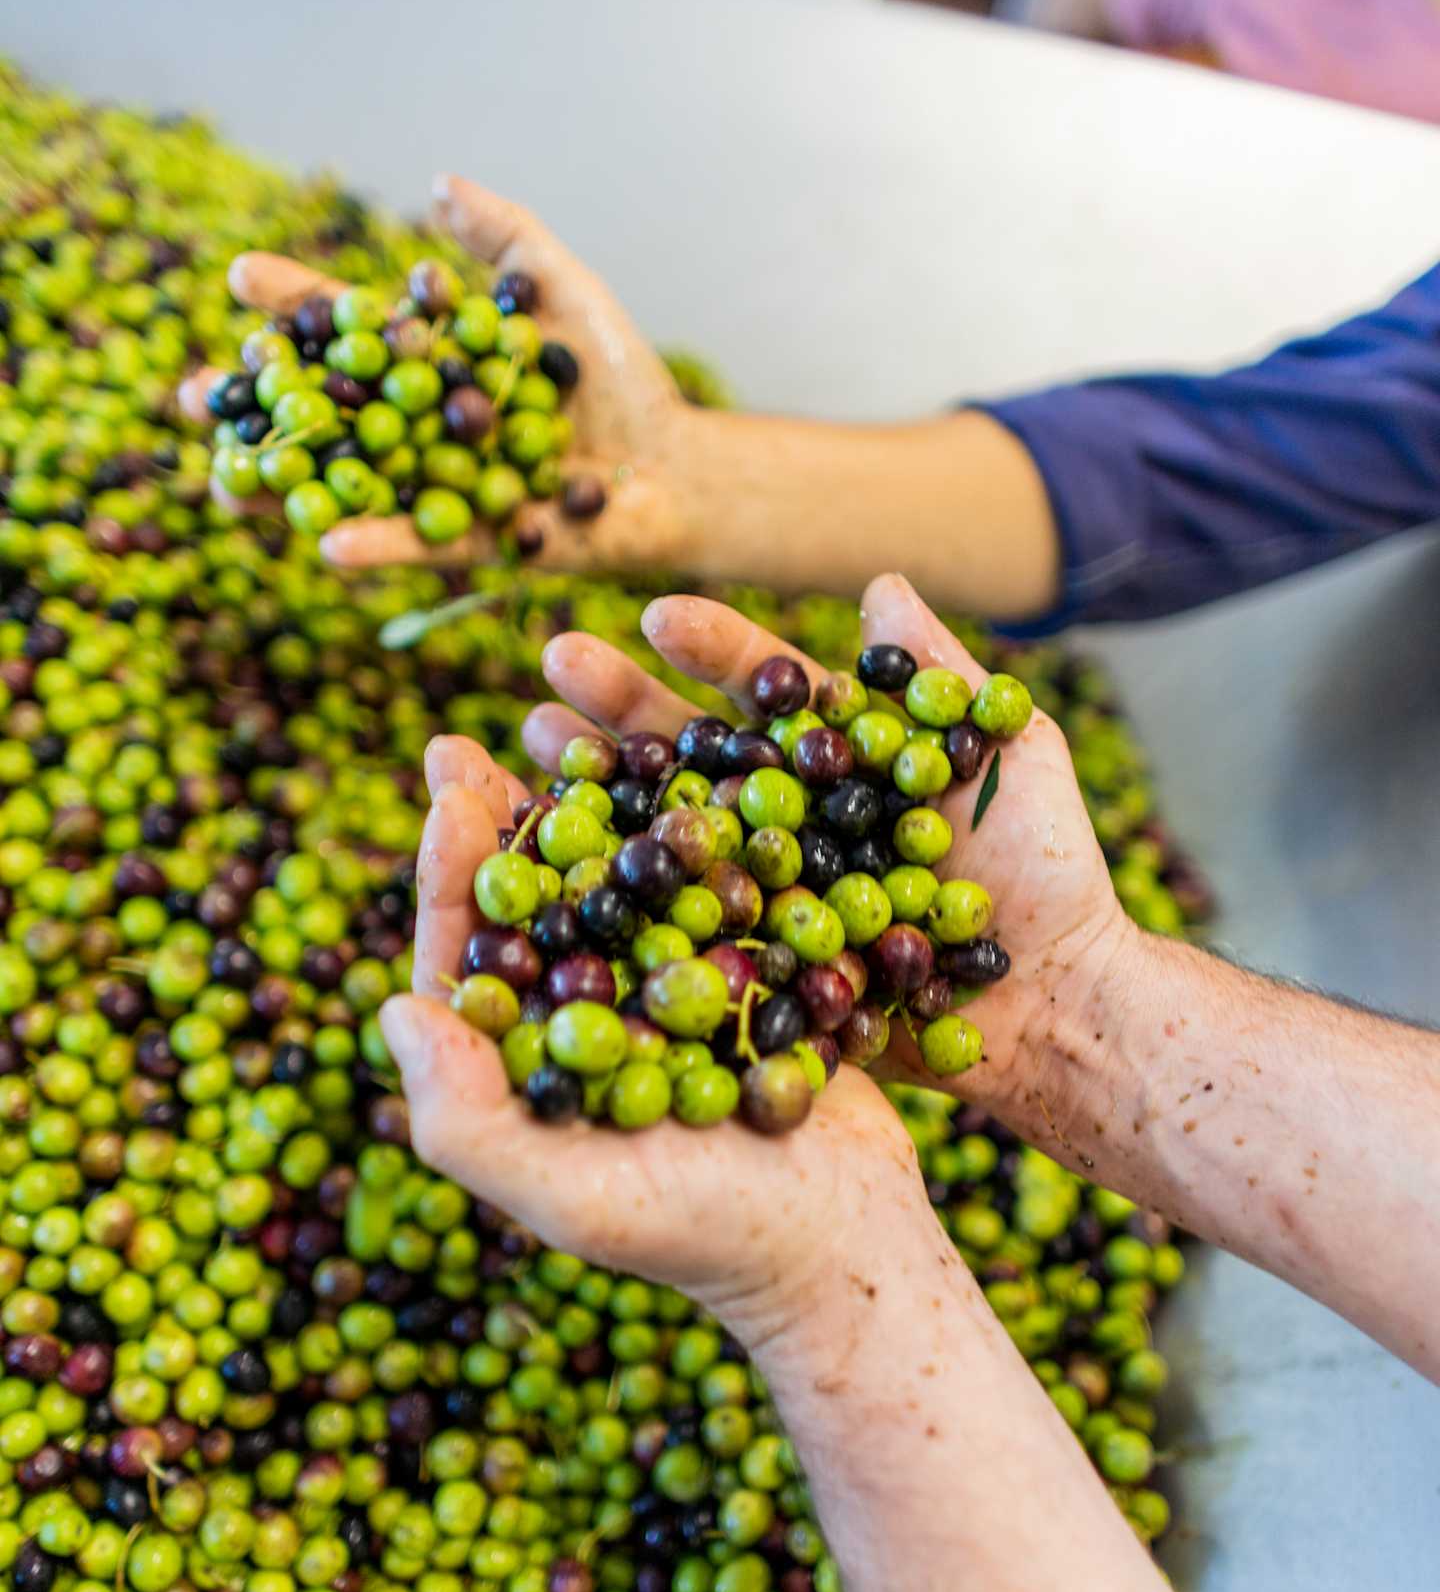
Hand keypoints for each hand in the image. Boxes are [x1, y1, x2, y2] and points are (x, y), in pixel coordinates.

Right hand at [177, 174, 700, 574]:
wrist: (677, 465)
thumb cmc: (621, 381)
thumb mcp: (562, 292)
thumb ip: (504, 237)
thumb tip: (438, 181)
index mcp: (430, 366)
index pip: (347, 331)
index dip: (296, 307)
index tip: (243, 275)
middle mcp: (420, 429)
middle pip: (324, 414)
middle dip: (258, 407)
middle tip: (193, 393)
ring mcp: (439, 489)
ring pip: (348, 487)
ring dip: (286, 488)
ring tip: (229, 479)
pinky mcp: (473, 544)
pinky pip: (418, 544)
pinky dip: (375, 544)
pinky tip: (328, 543)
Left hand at [380, 736, 937, 1386]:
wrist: (849, 1241)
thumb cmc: (702, 1235)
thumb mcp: (572, 1196)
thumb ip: (469, 1120)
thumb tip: (392, 1008)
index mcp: (528, 1068)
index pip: (468, 962)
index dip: (449, 878)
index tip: (449, 798)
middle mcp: (586, 1022)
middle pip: (527, 907)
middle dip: (492, 823)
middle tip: (463, 742)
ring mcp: (664, 993)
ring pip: (612, 883)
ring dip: (582, 808)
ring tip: (557, 729)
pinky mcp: (744, 974)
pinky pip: (706, 887)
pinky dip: (687, 826)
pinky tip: (678, 761)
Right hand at [522, 573, 1134, 1122]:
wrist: (1059, 1009)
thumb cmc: (1048, 878)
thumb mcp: (1014, 755)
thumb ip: (944, 675)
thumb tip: (880, 581)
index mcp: (841, 763)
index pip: (766, 690)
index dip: (715, 648)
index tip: (659, 614)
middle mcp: (790, 824)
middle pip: (694, 752)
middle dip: (621, 704)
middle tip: (553, 660)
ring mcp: (765, 896)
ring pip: (668, 833)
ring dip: (595, 787)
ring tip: (525, 747)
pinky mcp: (755, 968)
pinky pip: (677, 930)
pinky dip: (614, 902)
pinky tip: (551, 870)